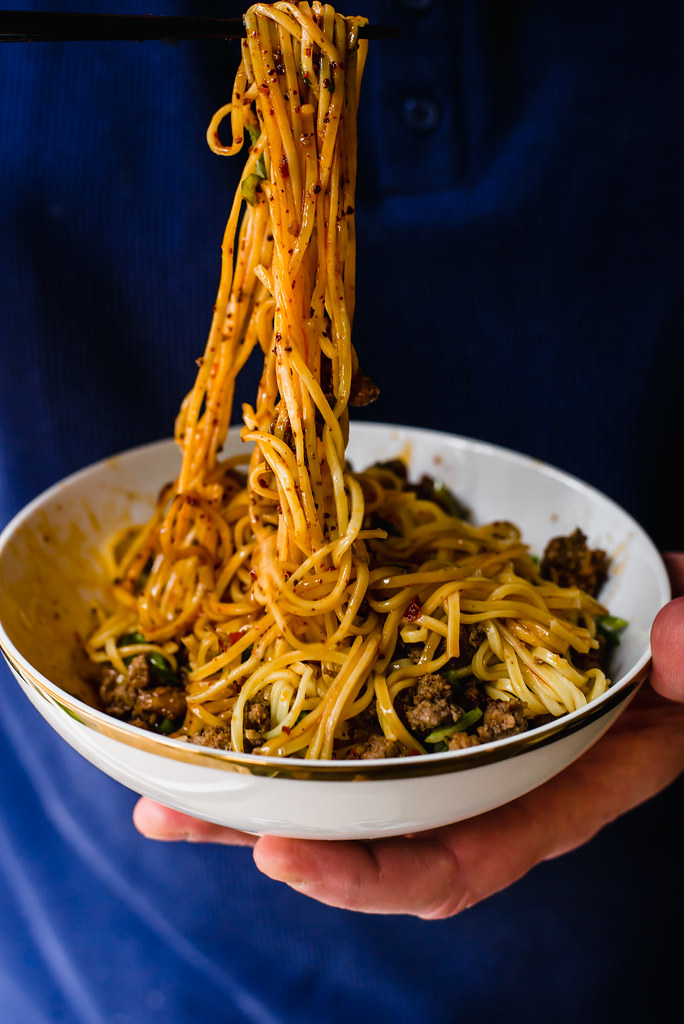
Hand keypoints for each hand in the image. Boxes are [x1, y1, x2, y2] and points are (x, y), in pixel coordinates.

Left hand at [133, 553, 683, 917]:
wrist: (680, 607)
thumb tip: (673, 649)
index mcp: (555, 792)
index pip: (458, 861)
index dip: (368, 877)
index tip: (281, 855)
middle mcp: (494, 774)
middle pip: (370, 829)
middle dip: (268, 833)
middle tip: (169, 813)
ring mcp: (464, 729)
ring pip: (352, 773)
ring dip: (259, 778)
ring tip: (165, 772)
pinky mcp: (443, 676)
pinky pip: (363, 709)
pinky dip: (298, 710)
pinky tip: (235, 692)